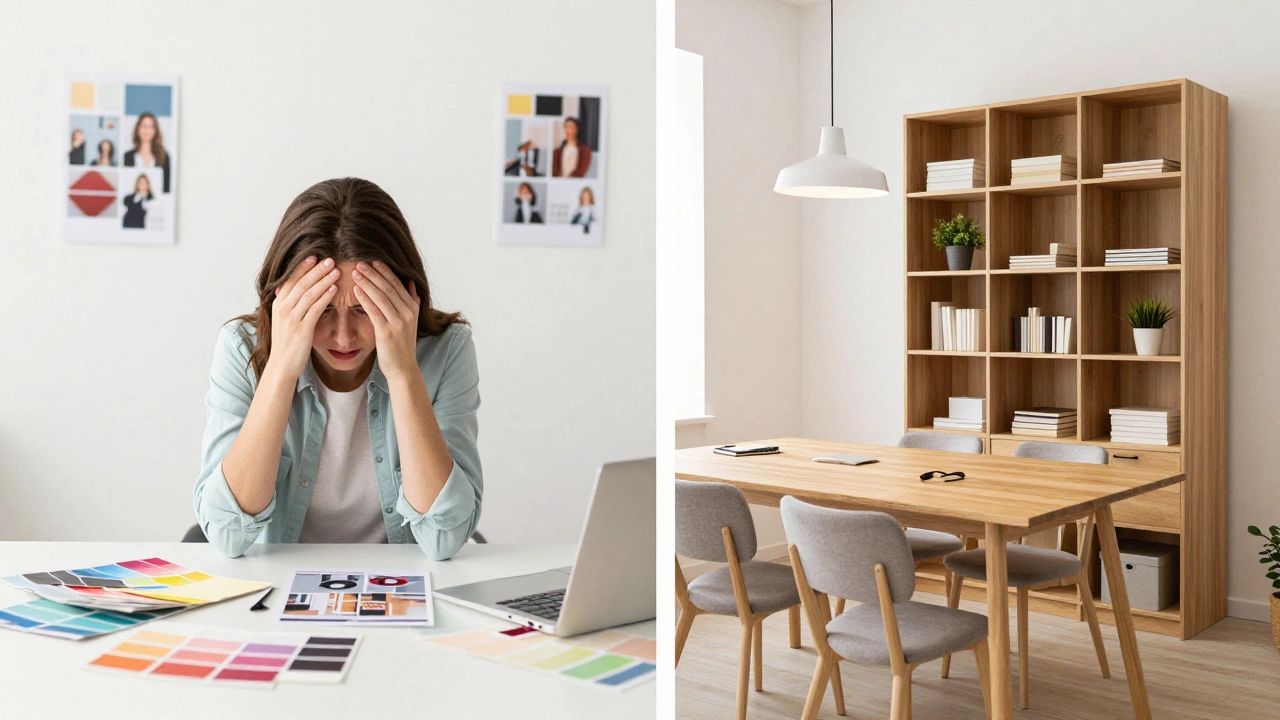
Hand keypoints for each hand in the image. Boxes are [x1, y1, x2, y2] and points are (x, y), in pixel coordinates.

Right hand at [266, 256, 339, 380]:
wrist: (282, 366)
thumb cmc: (286, 343)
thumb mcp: (284, 320)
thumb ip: (289, 304)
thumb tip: (295, 289)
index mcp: (278, 304)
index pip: (290, 279)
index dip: (303, 267)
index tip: (315, 255)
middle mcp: (282, 308)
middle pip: (301, 283)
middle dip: (316, 270)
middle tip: (330, 259)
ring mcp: (291, 319)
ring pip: (309, 293)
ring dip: (323, 280)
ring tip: (336, 270)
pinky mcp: (302, 329)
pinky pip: (315, 308)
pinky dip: (325, 297)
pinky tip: (335, 289)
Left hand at [352, 260, 419, 381]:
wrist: (402, 367)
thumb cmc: (402, 344)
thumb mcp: (411, 320)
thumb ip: (412, 300)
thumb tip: (410, 281)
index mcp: (413, 307)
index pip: (397, 283)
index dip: (384, 271)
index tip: (372, 260)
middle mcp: (408, 313)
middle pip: (388, 287)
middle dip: (373, 273)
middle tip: (360, 262)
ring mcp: (398, 322)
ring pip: (381, 296)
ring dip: (367, 282)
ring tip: (355, 272)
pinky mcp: (387, 332)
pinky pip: (374, 311)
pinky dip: (364, 298)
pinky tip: (355, 290)